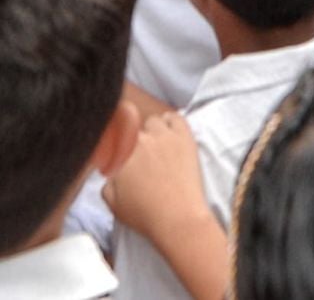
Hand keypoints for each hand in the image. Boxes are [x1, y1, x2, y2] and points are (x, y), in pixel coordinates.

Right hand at [102, 112, 210, 244]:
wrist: (177, 218)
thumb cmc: (144, 214)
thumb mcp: (110, 200)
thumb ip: (107, 179)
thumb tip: (114, 169)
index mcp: (117, 154)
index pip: (109, 134)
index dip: (113, 143)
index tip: (118, 151)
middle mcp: (138, 140)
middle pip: (130, 127)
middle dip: (132, 140)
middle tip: (140, 157)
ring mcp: (163, 136)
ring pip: (152, 122)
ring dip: (152, 131)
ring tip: (157, 147)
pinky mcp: (184, 137)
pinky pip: (174, 118)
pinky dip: (171, 123)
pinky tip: (171, 135)